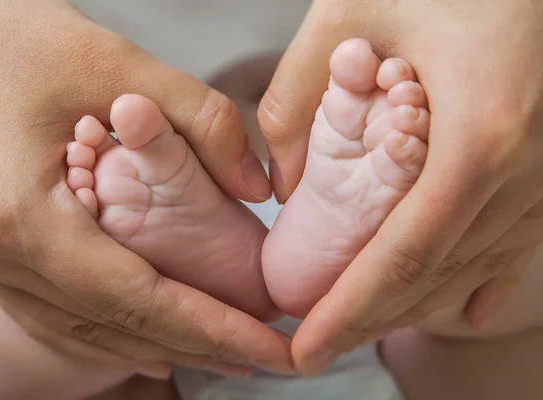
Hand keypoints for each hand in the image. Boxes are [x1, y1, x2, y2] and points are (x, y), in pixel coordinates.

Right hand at [0, 0, 289, 376]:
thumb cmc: (4, 35)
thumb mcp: (113, 64)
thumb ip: (198, 120)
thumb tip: (253, 185)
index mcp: (21, 215)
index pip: (138, 297)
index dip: (212, 328)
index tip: (272, 347)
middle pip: (113, 324)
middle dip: (196, 346)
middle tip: (261, 356)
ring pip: (81, 328)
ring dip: (155, 344)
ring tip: (217, 353)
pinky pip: (52, 310)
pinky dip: (106, 331)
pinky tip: (142, 342)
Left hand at [258, 0, 542, 373]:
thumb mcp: (354, 14)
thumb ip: (299, 96)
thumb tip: (284, 179)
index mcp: (479, 137)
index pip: (402, 257)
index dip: (349, 312)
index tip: (305, 348)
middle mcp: (524, 171)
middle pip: (435, 276)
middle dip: (370, 320)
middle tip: (318, 344)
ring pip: (471, 268)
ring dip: (410, 305)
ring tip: (359, 325)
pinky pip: (513, 246)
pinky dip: (474, 282)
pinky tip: (453, 310)